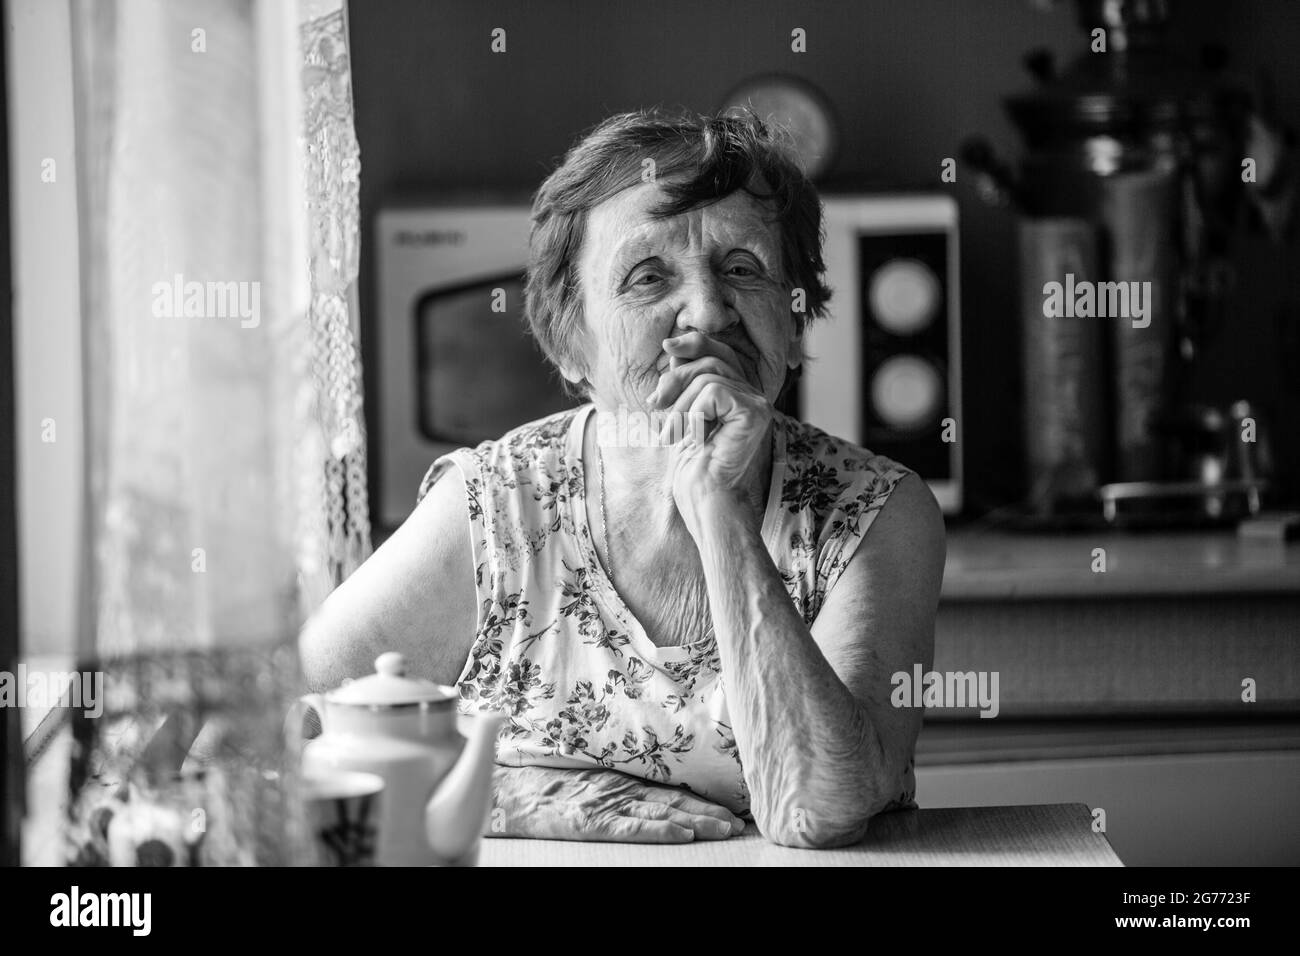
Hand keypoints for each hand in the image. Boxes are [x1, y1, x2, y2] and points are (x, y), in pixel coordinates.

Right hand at [486, 765, 744, 842]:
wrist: (512, 791)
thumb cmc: (547, 787)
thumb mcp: (590, 781)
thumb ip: (619, 786)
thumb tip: (655, 796)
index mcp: (622, 780)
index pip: (672, 791)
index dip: (703, 801)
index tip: (731, 810)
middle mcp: (622, 790)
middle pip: (675, 801)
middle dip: (709, 813)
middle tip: (739, 823)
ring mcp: (609, 805)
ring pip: (662, 814)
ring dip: (697, 822)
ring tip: (724, 829)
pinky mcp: (594, 821)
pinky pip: (633, 828)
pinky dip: (660, 830)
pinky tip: (682, 834)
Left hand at [647, 331, 772, 537]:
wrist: (705, 499)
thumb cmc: (693, 466)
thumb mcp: (681, 414)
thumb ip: (684, 383)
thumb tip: (673, 349)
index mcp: (739, 394)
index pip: (721, 352)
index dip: (695, 342)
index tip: (666, 347)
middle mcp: (753, 396)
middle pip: (712, 359)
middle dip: (676, 378)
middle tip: (655, 404)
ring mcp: (758, 404)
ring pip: (708, 376)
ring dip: (679, 405)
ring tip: (672, 434)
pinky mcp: (755, 413)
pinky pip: (713, 391)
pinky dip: (693, 414)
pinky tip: (693, 438)